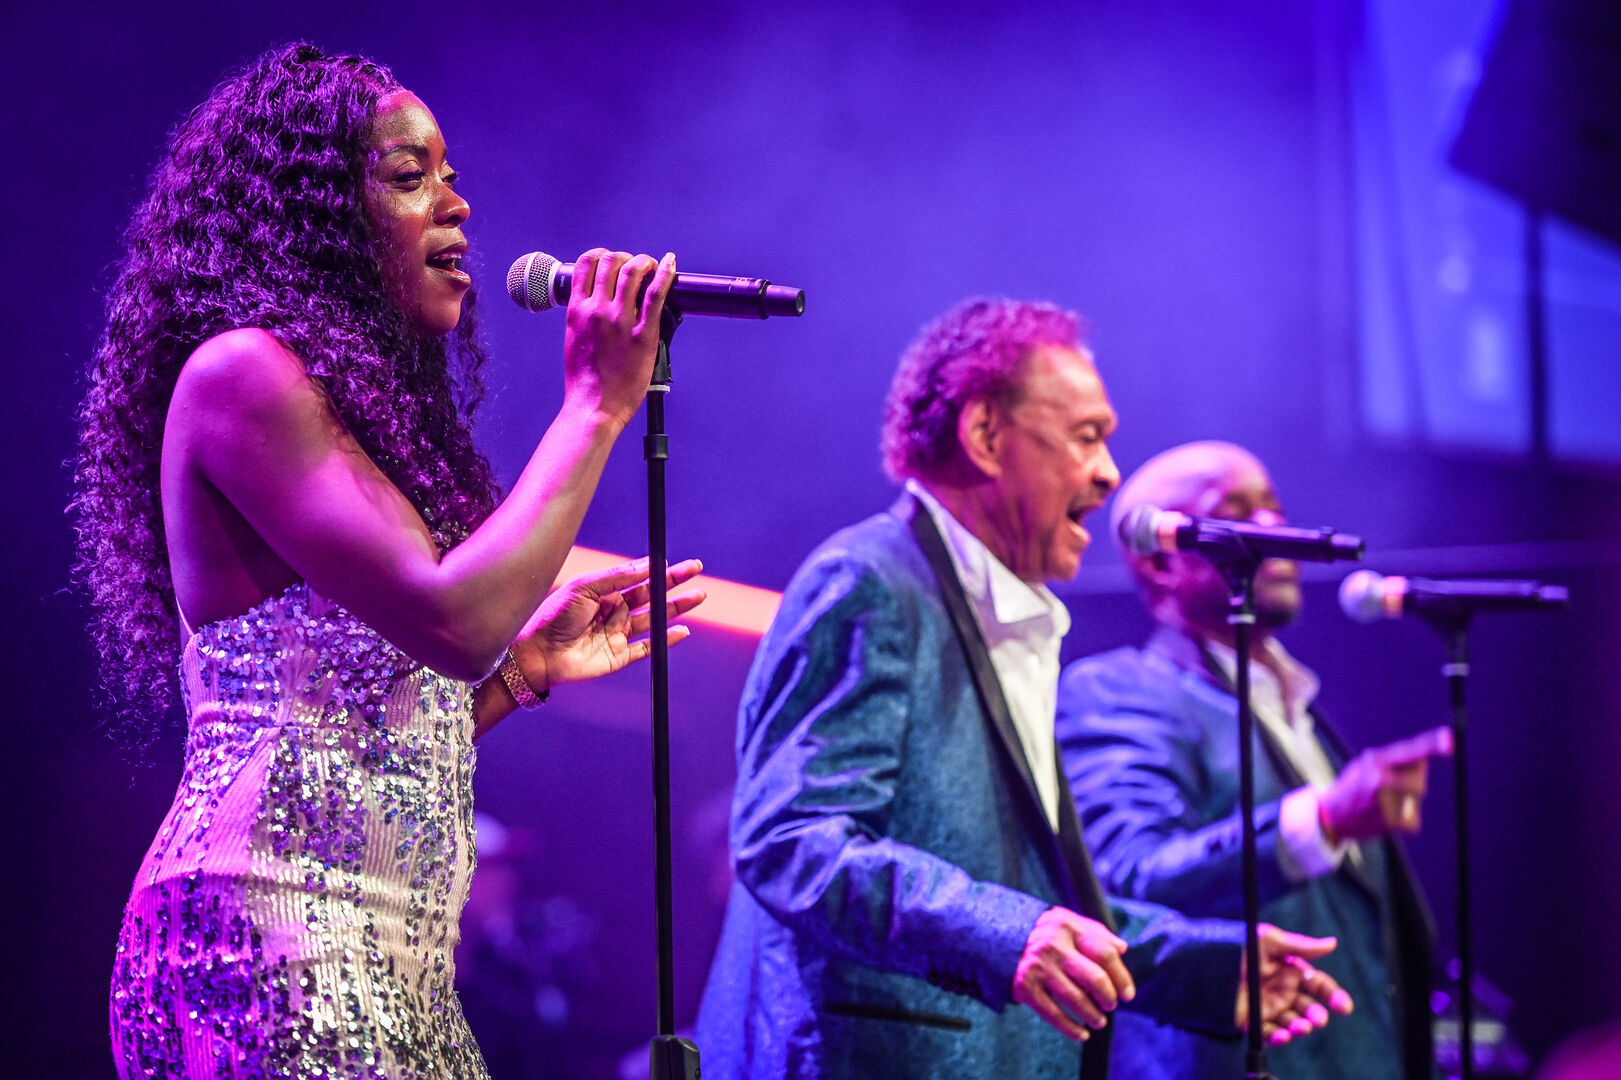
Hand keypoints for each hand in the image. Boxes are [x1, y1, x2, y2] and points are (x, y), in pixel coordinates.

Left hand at [511, 557, 705, 691]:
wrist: (537, 652)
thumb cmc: (553, 615)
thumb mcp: (584, 586)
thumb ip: (617, 577)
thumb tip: (649, 565)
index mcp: (604, 593)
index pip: (638, 578)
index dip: (659, 570)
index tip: (678, 562)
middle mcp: (614, 612)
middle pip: (651, 595)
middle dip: (675, 584)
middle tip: (696, 570)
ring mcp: (618, 635)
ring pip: (655, 619)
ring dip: (676, 608)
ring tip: (699, 596)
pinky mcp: (619, 657)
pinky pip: (648, 648)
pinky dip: (666, 641)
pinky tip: (682, 631)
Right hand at [562, 248, 677, 426]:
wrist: (594, 407)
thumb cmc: (585, 381)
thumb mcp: (575, 339)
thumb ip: (585, 318)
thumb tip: (598, 304)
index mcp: (577, 310)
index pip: (586, 264)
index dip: (601, 255)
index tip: (610, 259)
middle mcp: (597, 310)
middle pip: (611, 262)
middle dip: (625, 257)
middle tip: (636, 265)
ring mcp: (620, 320)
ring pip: (633, 272)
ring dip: (644, 262)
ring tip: (652, 266)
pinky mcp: (643, 334)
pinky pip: (656, 295)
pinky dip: (665, 274)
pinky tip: (670, 264)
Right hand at [1012, 907, 1134, 1040]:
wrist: (995, 935)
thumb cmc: (1041, 931)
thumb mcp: (1066, 921)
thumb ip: (1095, 932)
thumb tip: (1123, 948)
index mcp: (1067, 926)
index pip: (1105, 953)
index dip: (1122, 977)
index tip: (1128, 994)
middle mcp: (1053, 945)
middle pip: (1095, 978)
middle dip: (1109, 998)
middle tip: (1111, 1005)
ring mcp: (1039, 967)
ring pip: (1077, 999)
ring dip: (1093, 1015)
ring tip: (1099, 1021)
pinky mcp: (1025, 986)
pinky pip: (1054, 1014)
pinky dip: (1071, 1028)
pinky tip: (1082, 1034)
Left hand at [1235, 924, 1353, 1045]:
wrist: (1199, 962)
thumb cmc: (1236, 945)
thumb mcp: (1267, 941)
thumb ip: (1299, 945)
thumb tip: (1332, 943)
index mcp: (1290, 970)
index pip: (1317, 984)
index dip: (1332, 995)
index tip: (1343, 1006)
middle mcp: (1283, 990)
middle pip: (1308, 1007)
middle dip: (1316, 1015)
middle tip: (1318, 1019)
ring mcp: (1269, 1007)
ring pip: (1293, 1023)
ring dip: (1300, 1027)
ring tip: (1301, 1027)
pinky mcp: (1253, 1022)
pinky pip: (1271, 1034)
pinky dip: (1279, 1037)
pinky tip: (1282, 1035)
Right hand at [1320, 726, 1452, 842]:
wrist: (1330, 818)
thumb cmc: (1353, 787)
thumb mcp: (1364, 765)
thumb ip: (1392, 761)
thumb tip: (1424, 762)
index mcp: (1374, 761)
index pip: (1408, 751)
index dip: (1431, 746)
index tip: (1450, 740)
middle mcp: (1381, 780)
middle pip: (1419, 780)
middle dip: (1412, 781)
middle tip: (1388, 787)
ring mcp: (1387, 803)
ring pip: (1416, 798)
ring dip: (1407, 800)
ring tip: (1380, 804)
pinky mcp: (1393, 823)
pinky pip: (1414, 818)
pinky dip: (1404, 819)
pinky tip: (1382, 818)